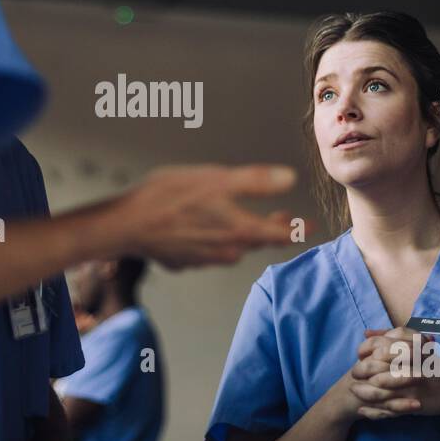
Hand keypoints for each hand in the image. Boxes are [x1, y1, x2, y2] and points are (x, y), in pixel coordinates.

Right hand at [114, 165, 297, 268]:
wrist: (126, 225)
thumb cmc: (169, 198)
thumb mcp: (216, 179)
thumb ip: (256, 181)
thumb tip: (289, 179)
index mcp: (240, 230)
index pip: (281, 234)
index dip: (299, 228)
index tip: (312, 225)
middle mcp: (226, 250)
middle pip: (257, 241)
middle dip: (272, 229)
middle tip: (282, 218)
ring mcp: (204, 259)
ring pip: (233, 248)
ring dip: (242, 235)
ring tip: (242, 219)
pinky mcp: (184, 261)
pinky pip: (206, 251)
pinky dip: (211, 239)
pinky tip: (201, 226)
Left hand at [353, 327, 439, 419]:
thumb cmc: (434, 366)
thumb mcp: (417, 347)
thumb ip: (391, 337)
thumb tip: (366, 333)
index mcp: (412, 348)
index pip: (380, 345)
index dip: (365, 349)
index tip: (359, 354)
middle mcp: (411, 365)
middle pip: (377, 365)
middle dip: (361, 370)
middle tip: (353, 373)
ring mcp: (412, 384)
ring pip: (380, 388)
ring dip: (363, 391)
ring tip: (354, 390)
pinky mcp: (413, 402)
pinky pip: (388, 407)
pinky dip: (373, 410)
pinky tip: (362, 408)